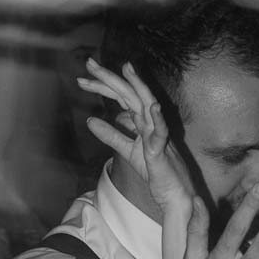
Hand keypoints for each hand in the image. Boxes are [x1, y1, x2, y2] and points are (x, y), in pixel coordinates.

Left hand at [80, 58, 193, 211]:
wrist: (175, 195)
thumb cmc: (157, 173)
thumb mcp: (128, 152)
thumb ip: (111, 135)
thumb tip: (89, 120)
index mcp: (142, 122)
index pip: (121, 97)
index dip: (102, 86)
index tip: (82, 80)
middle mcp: (151, 123)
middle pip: (130, 94)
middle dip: (110, 78)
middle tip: (89, 63)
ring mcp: (158, 135)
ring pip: (148, 106)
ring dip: (138, 87)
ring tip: (126, 68)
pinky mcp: (162, 152)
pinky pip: (161, 133)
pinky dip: (158, 120)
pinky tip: (153, 107)